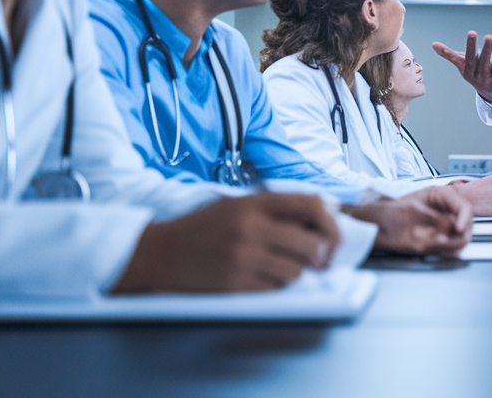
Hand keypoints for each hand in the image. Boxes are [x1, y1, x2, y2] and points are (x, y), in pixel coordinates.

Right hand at [113, 193, 339, 292]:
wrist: (157, 252)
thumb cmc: (200, 228)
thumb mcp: (236, 204)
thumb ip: (275, 208)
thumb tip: (322, 214)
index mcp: (253, 203)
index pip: (311, 205)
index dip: (331, 222)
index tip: (335, 236)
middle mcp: (250, 228)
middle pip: (311, 244)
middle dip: (319, 256)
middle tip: (317, 260)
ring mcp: (242, 257)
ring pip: (296, 271)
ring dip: (294, 273)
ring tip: (277, 266)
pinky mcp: (234, 284)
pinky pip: (274, 289)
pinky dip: (275, 286)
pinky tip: (260, 277)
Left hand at [345, 187, 472, 256]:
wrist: (374, 227)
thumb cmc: (388, 213)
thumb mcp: (412, 212)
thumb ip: (434, 219)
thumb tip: (452, 228)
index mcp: (439, 196)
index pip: (463, 207)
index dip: (465, 219)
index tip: (459, 230)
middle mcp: (443, 210)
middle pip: (466, 223)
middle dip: (462, 234)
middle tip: (453, 242)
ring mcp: (441, 225)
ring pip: (460, 237)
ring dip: (454, 244)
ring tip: (440, 246)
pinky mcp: (436, 239)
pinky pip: (450, 247)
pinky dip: (446, 251)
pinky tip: (435, 249)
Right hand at [433, 32, 491, 102]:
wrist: (488, 90)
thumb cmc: (473, 71)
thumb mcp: (461, 63)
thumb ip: (448, 54)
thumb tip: (433, 44)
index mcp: (464, 68)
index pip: (458, 58)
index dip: (453, 50)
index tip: (454, 38)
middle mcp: (473, 73)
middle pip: (472, 59)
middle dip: (471, 46)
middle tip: (472, 32)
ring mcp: (484, 76)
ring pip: (485, 62)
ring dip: (487, 49)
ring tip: (489, 36)